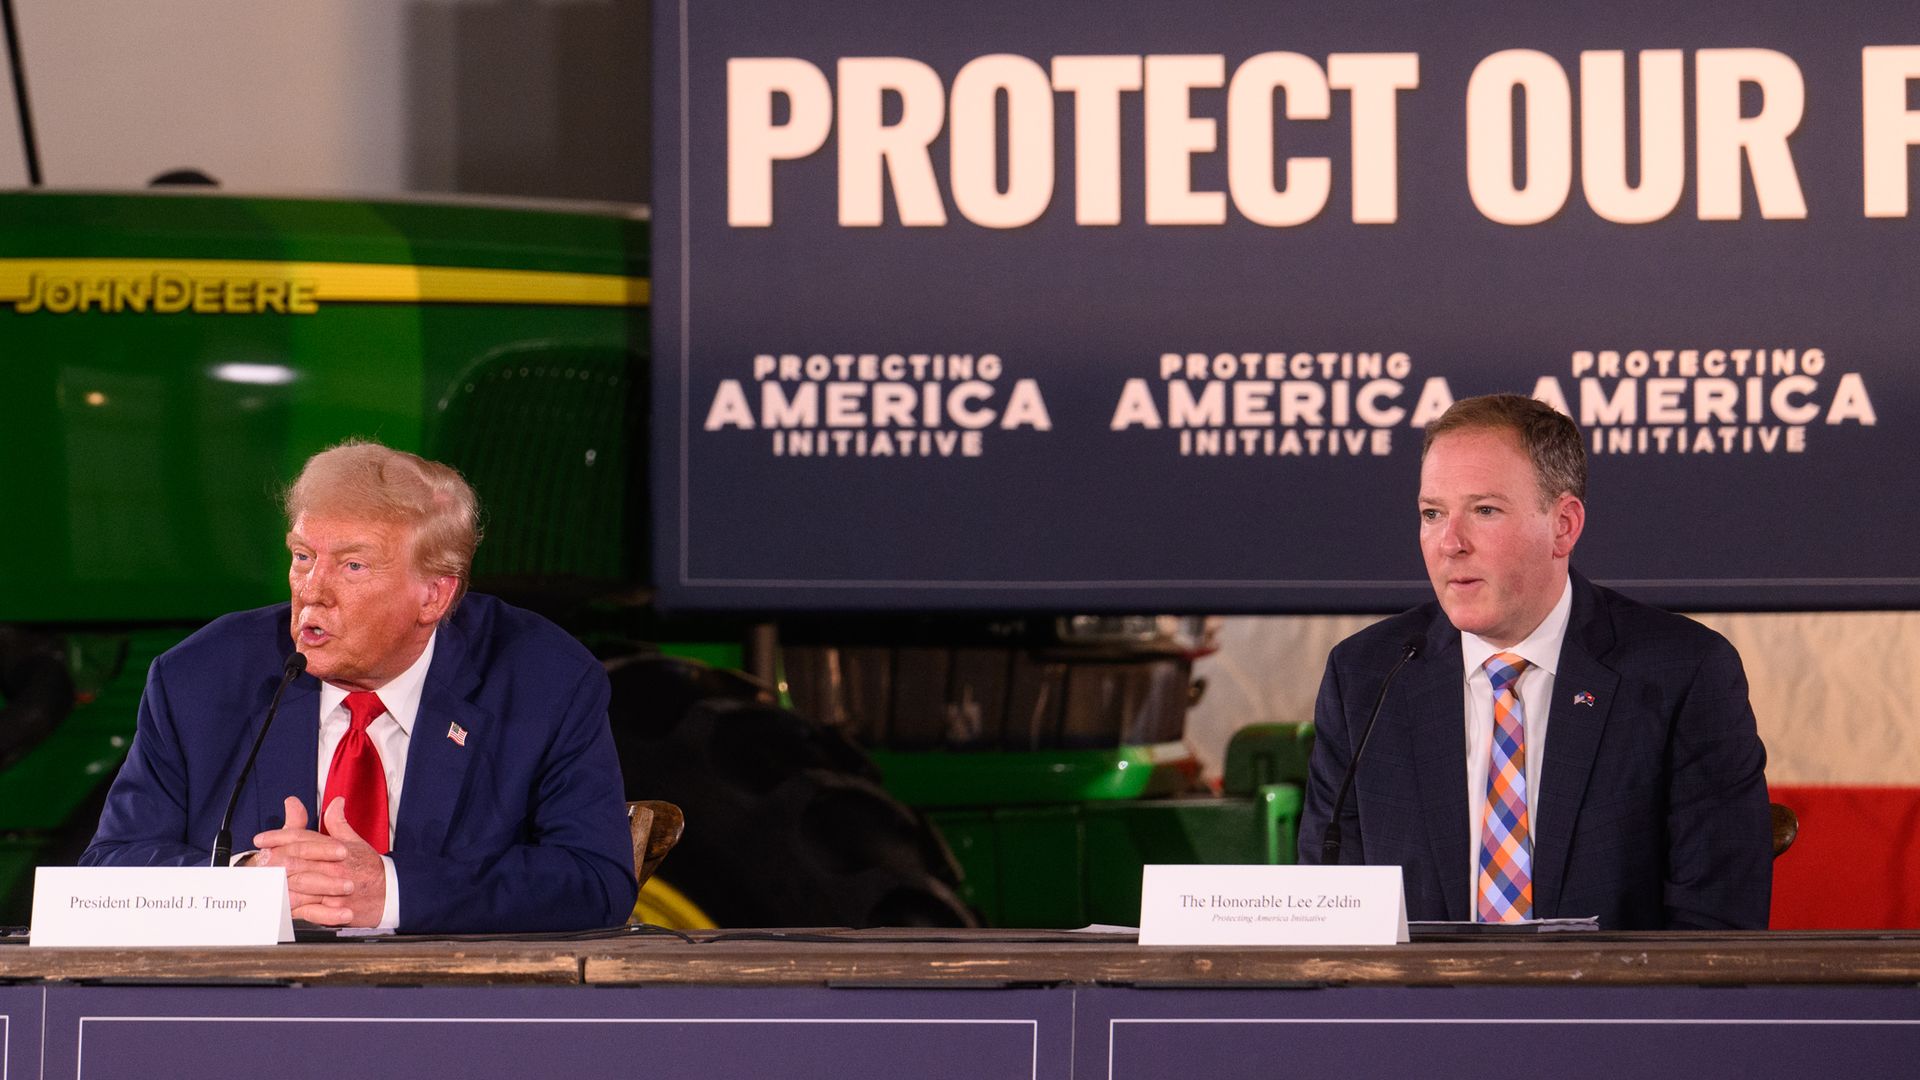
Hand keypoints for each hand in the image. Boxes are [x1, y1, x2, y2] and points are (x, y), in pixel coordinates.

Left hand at [252, 796, 387, 926]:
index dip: (279, 837)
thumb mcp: (356, 842)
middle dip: (272, 860)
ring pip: (298, 885)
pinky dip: (291, 908)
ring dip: (277, 883)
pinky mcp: (333, 910)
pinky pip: (307, 910)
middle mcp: (333, 867)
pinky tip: (277, 905)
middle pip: (295, 860)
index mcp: (337, 849)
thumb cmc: (372, 869)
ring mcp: (333, 890)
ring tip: (260, 882)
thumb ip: (339, 823)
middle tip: (255, 860)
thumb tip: (335, 803)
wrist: (391, 894)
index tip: (261, 839)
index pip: (303, 839)